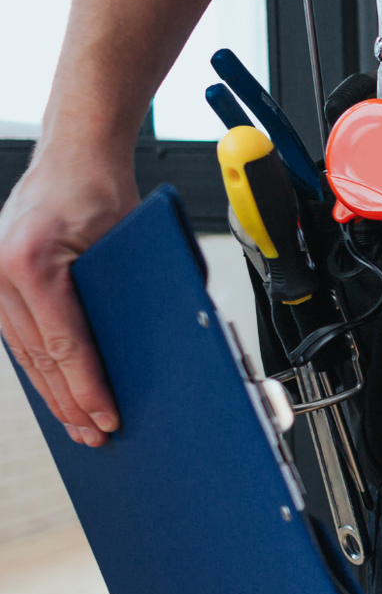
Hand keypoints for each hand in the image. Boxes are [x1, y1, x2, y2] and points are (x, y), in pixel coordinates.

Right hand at [0, 144, 137, 445]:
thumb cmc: (103, 193)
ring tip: (79, 426)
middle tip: (98, 437)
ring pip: (24, 352)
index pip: (65, 345)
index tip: (107, 419)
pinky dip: (39, 366)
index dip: (87, 390)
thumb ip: (132, 295)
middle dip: (71, 403)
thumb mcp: (129, 245)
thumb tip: (155, 351)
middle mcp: (0, 269)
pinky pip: (17, 334)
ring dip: (52, 392)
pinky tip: (56, 392)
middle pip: (40, 357)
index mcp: (32, 261)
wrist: (73, 156)